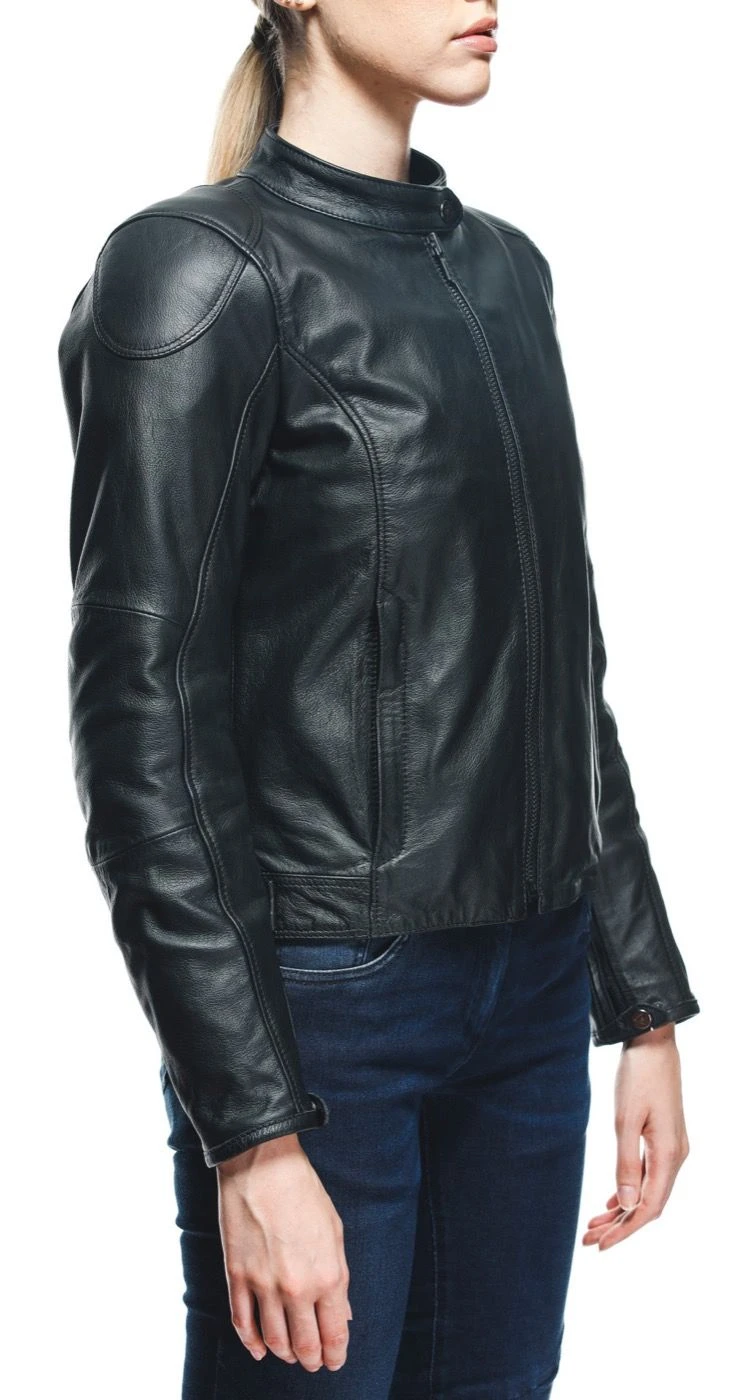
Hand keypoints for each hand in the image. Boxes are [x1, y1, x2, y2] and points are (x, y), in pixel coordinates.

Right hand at [216, 1133, 351, 1371]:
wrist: (262, 1165)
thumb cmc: (304, 1192)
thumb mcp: (335, 1231)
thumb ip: (340, 1277)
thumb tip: (343, 1313)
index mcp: (328, 1276)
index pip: (334, 1333)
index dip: (336, 1354)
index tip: (335, 1361)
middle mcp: (297, 1288)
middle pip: (305, 1345)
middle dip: (313, 1359)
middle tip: (314, 1363)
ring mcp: (263, 1285)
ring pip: (275, 1340)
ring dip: (285, 1354)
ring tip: (291, 1356)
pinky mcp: (237, 1277)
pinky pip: (242, 1323)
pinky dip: (251, 1342)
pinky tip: (259, 1349)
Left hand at [582, 1022, 689, 1249]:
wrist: (653, 1041)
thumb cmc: (639, 1076)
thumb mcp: (625, 1120)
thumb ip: (625, 1163)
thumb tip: (625, 1204)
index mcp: (668, 1155)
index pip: (648, 1207)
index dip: (625, 1230)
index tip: (600, 1245)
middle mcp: (675, 1156)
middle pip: (648, 1204)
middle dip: (619, 1225)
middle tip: (589, 1240)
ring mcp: (671, 1147)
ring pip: (647, 1190)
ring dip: (622, 1209)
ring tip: (594, 1225)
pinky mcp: (663, 1137)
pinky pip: (648, 1174)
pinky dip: (629, 1190)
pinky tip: (611, 1201)